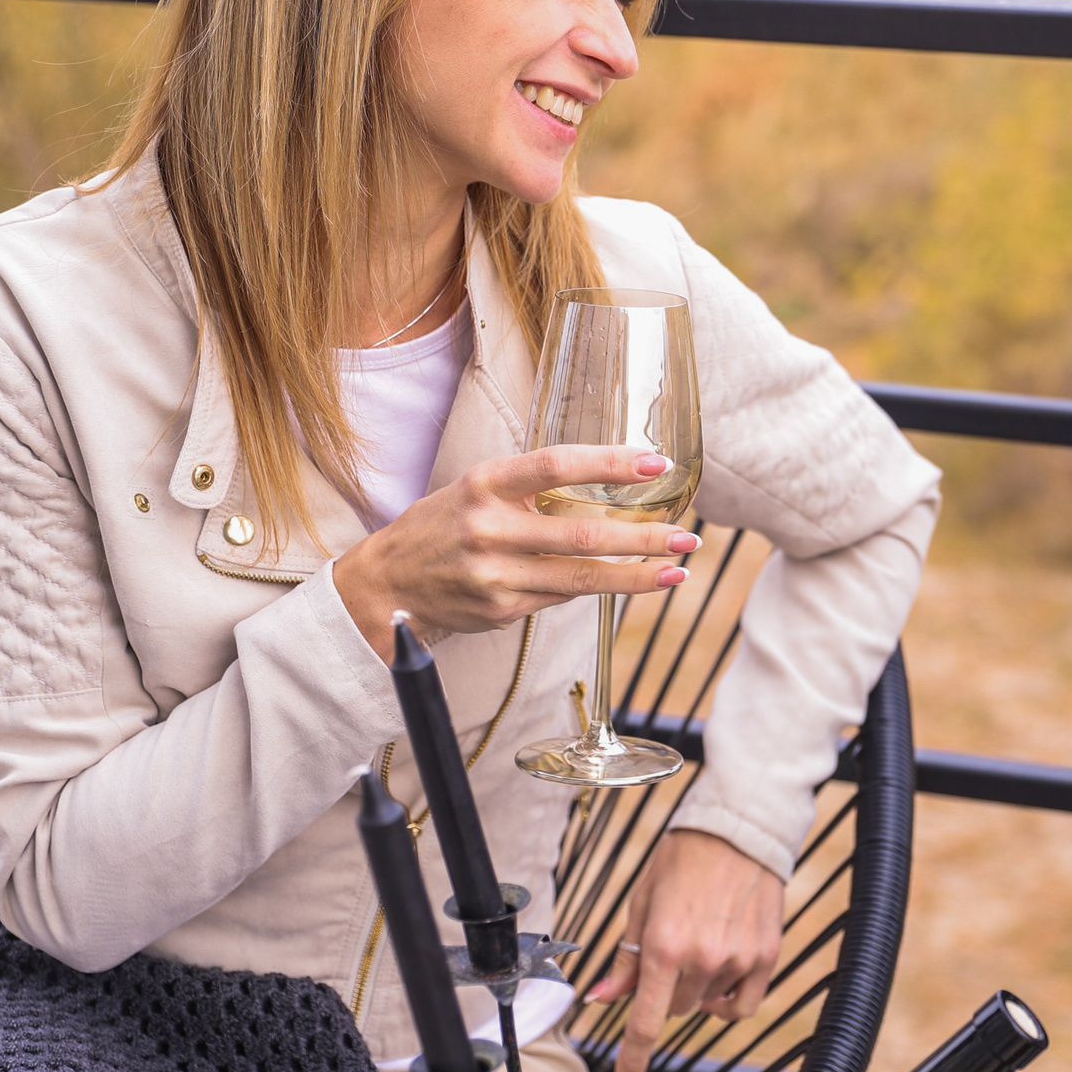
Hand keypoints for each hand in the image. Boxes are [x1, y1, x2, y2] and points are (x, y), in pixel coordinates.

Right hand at [332, 445, 700, 652]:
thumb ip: (531, 486)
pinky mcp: (500, 609)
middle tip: (686, 536)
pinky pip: (561, 597)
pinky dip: (597, 590)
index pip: (557, 465)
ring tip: (677, 571)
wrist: (386, 583)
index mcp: (485, 483)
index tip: (657, 463)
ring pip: (581, 578)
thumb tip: (610, 481)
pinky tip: (627, 584)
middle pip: (581, 535)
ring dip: (636, 578)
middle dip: (642, 539)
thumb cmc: (444, 525)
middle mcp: (489, 528)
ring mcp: (495, 574)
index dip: (610, 463)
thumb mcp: (477, 487)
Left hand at [584, 829, 785, 1071]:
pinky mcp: (766, 956)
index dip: (633, 1057)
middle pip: (673, 1009)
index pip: (645, 1021)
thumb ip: (626, 959)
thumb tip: (600, 999)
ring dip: (697, 987)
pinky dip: (728, 1000)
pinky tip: (723, 974)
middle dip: (664, 989)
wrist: (739, 830)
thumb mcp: (642, 905)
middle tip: (672, 948)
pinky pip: (743, 1004)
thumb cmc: (682, 861)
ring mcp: (738, 960)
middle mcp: (702, 960)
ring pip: (705, 1005)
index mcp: (663, 947)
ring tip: (702, 940)